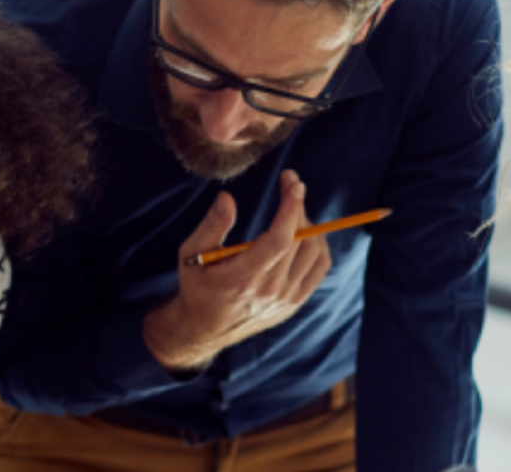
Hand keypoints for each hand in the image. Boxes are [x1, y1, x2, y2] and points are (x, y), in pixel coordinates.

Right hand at [144, 170, 332, 371]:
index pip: (279, 240)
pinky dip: (318, 244)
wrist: (205, 328)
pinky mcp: (295, 302)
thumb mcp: (191, 253)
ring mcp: (286, 299)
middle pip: (298, 240)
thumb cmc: (198, 285)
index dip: (291, 209)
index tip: (293, 184)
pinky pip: (319, 267)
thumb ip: (211, 226)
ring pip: (313, 251)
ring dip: (307, 223)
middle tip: (291, 183)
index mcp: (243, 278)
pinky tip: (305, 231)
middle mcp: (269, 291)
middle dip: (297, 205)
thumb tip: (226, 198)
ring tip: (292, 208)